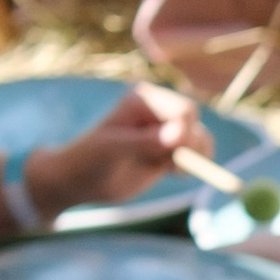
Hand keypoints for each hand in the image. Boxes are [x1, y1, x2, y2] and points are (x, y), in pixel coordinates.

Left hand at [41, 88, 201, 211]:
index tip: (174, 153)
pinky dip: (191, 166)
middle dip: (191, 145)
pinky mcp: (168, 151)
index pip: (184, 110)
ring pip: (200, 139)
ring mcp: (164, 132)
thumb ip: (146, 141)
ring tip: (171, 169)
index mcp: (145, 99)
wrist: (79, 180)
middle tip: (170, 164)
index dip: (186, 131)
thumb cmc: (89, 159)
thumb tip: (180, 135)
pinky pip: (196, 155)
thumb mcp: (113, 149)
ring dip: (195, 157)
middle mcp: (158, 111)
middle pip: (196, 124)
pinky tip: (170, 172)